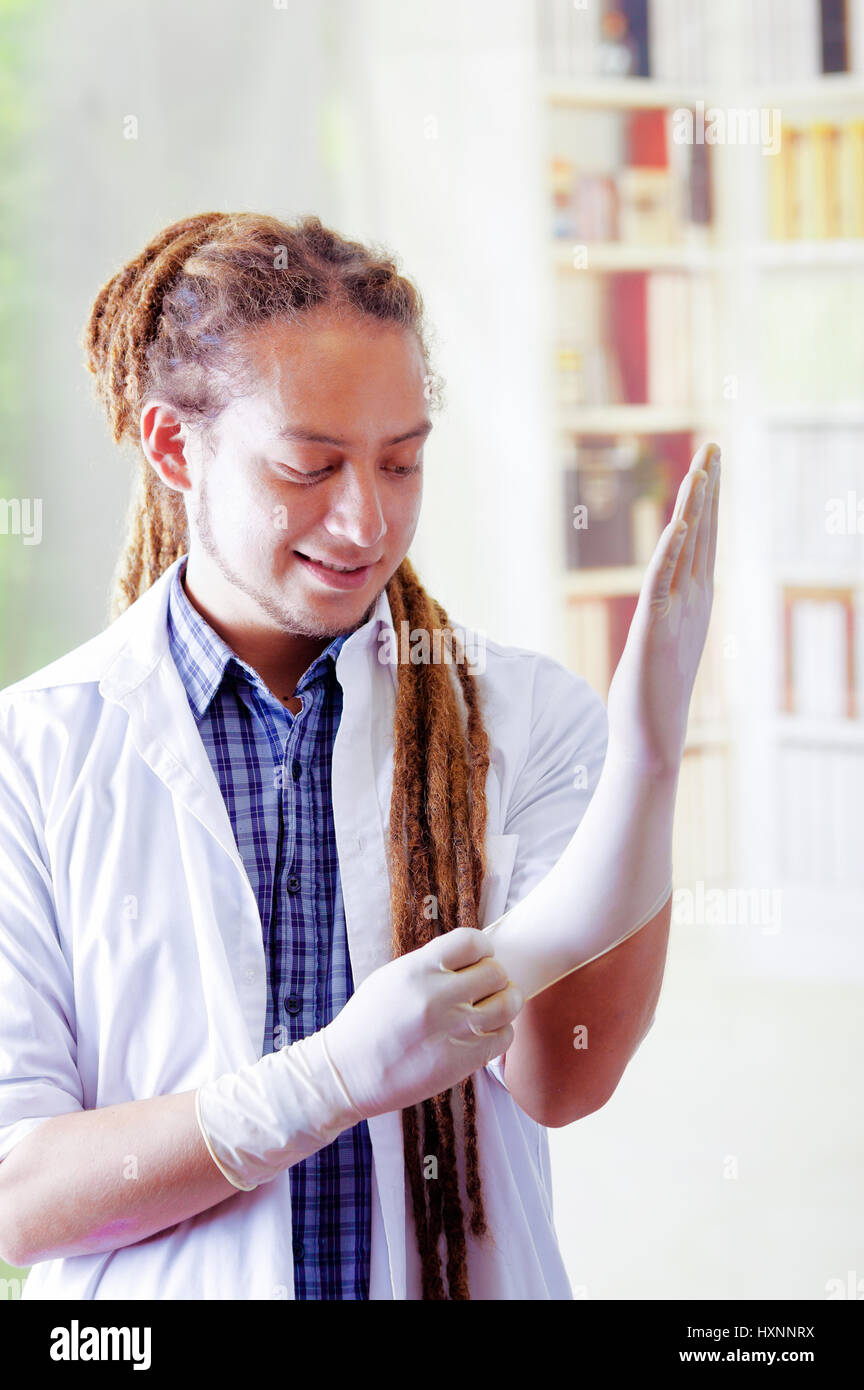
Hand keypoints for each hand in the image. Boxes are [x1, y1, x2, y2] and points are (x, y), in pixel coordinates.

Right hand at [322, 928, 522, 1119]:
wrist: (349, 1073)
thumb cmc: (368, 1023)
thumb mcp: (392, 978)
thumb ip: (430, 966)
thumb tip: (470, 957)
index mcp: (418, 969)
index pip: (472, 941)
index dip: (482, 949)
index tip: (479, 959)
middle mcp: (438, 996)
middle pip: (495, 972)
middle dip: (495, 978)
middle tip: (485, 988)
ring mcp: (453, 1029)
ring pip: (508, 1004)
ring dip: (506, 1003)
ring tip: (494, 1008)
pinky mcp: (462, 1061)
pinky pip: (504, 1038)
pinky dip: (500, 1033)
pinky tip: (484, 1034)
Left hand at [605, 441, 720, 772]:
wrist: (650, 738)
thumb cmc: (650, 695)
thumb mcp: (662, 639)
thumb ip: (667, 612)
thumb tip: (665, 595)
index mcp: (694, 601)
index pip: (702, 540)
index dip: (707, 500)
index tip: (710, 464)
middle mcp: (692, 601)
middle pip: (703, 533)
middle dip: (707, 488)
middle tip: (713, 446)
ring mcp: (677, 613)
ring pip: (688, 548)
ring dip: (694, 506)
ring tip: (700, 468)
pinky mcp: (654, 628)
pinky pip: (664, 580)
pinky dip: (672, 551)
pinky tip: (679, 522)